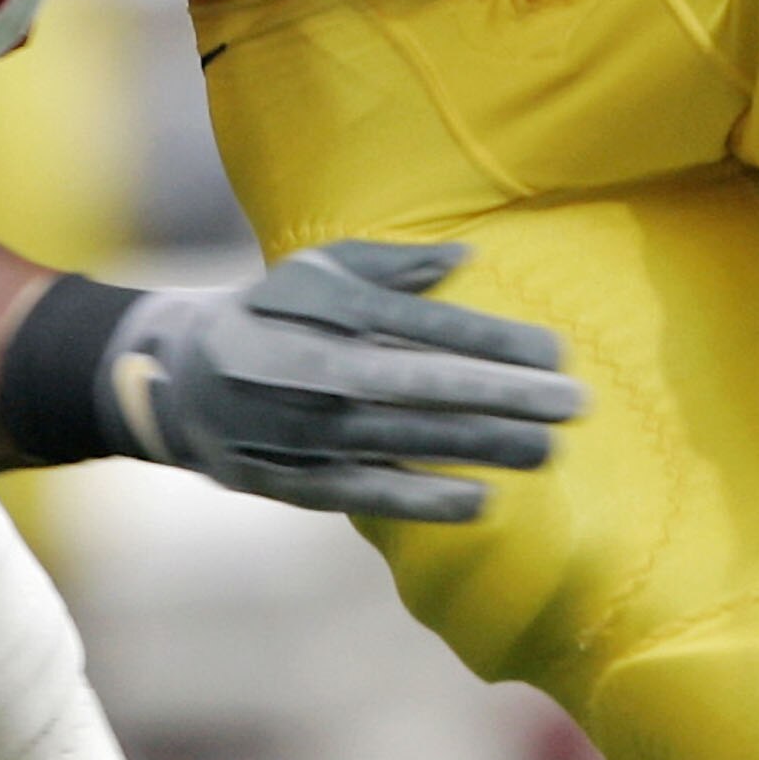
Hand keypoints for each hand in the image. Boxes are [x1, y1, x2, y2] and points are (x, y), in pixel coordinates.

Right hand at [95, 238, 585, 522]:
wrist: (182, 380)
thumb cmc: (270, 312)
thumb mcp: (319, 270)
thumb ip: (392, 266)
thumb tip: (466, 258)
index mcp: (327, 309)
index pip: (427, 327)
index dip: (494, 341)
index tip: (557, 352)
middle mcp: (318, 369)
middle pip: (427, 386)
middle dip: (506, 395)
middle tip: (576, 403)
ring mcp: (305, 431)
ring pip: (407, 441)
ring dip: (482, 447)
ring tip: (547, 449)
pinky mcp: (295, 481)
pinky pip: (370, 492)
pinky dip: (424, 500)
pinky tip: (482, 501)